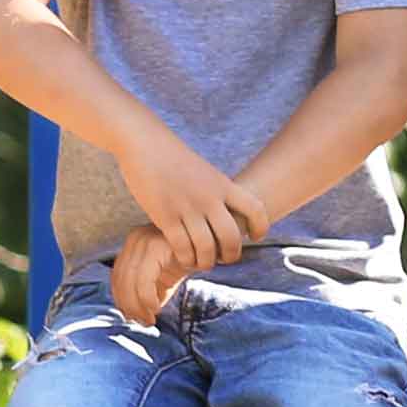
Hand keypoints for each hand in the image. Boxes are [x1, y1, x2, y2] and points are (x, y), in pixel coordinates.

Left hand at [111, 220, 194, 321]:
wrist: (213, 247)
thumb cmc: (188, 262)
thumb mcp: (164, 279)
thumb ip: (147, 293)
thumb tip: (132, 317)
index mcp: (134, 244)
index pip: (117, 275)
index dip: (121, 300)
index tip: (132, 318)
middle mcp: (136, 239)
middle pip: (121, 278)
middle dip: (129, 305)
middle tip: (142, 322)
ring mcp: (146, 241)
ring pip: (130, 280)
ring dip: (137, 305)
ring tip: (149, 319)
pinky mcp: (157, 247)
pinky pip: (144, 279)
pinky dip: (146, 298)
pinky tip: (156, 308)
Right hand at [116, 128, 247, 259]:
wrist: (146, 144)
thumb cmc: (173, 158)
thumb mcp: (204, 171)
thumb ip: (216, 191)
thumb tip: (226, 212)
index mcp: (223, 184)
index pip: (255, 209)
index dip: (260, 227)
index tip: (255, 236)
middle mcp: (209, 198)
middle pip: (232, 238)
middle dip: (232, 255)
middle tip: (225, 258)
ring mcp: (188, 208)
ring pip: (207, 249)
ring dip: (207, 262)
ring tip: (202, 263)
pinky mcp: (166, 216)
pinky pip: (182, 248)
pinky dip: (186, 259)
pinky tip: (184, 258)